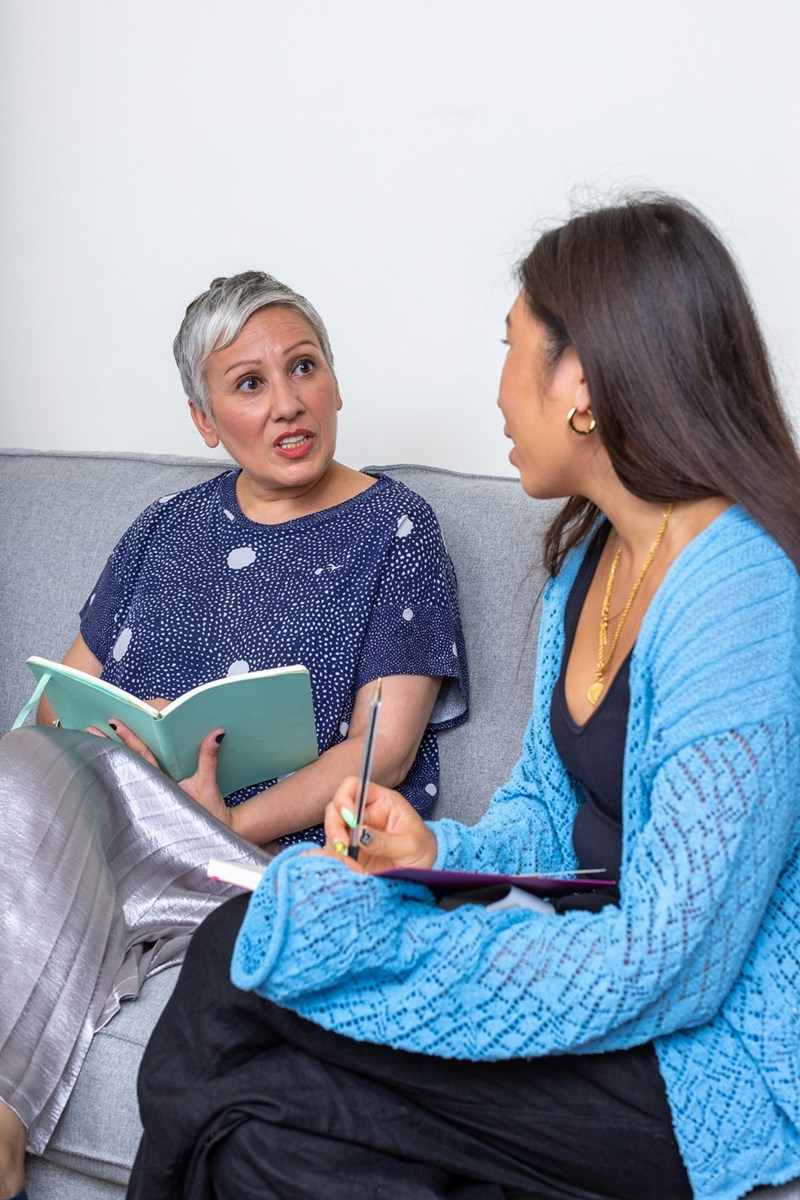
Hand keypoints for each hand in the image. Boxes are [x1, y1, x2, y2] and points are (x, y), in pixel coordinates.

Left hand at [87, 719, 232, 829]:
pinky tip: (106, 760)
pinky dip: (119, 768)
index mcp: (160, 784)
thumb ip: (208, 758)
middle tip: (89, 728)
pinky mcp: (150, 799)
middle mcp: (149, 788)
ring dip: (109, 755)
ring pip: (126, 771)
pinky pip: (133, 779)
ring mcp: (148, 795)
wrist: (208, 840)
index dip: (128, 739)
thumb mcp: (208, 785)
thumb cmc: (207, 814)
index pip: (141, 757)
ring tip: (92, 739)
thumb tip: (216, 733)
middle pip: (126, 762)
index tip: (113, 723)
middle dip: (107, 745)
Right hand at [321, 777, 437, 873]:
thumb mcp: (410, 844)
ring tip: (351, 862)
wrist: (424, 871)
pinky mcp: (350, 853)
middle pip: (336, 808)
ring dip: (335, 845)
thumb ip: (384, 840)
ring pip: (331, 831)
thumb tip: (359, 834)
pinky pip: (333, 852)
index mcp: (381, 802)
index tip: (348, 815)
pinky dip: (336, 860)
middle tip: (343, 845)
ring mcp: (354, 833)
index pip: (354, 787)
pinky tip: (350, 869)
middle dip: (335, 825)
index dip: (345, 796)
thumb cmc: (422, 849)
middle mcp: (364, 814)